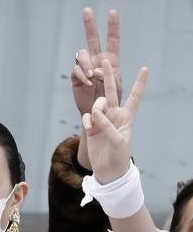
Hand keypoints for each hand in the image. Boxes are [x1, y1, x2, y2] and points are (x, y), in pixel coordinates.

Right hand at [71, 7, 121, 116]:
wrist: (98, 115)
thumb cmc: (112, 102)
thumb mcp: (116, 87)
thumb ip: (108, 75)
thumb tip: (96, 68)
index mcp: (111, 61)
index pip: (112, 40)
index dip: (112, 26)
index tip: (112, 12)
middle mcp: (97, 61)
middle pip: (92, 39)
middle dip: (90, 24)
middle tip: (87, 9)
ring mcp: (85, 68)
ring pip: (82, 55)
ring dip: (87, 63)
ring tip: (93, 77)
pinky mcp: (76, 77)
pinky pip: (76, 70)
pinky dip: (82, 75)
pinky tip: (88, 83)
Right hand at [81, 61, 147, 182]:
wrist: (107, 170)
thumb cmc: (119, 157)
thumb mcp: (118, 142)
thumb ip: (107, 126)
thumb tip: (95, 114)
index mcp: (128, 116)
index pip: (135, 97)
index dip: (139, 83)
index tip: (145, 68)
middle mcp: (115, 114)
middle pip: (112, 91)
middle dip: (108, 76)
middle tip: (104, 61)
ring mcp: (102, 119)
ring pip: (97, 103)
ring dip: (96, 111)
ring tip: (94, 123)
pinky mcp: (91, 125)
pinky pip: (88, 117)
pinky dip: (88, 122)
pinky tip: (88, 129)